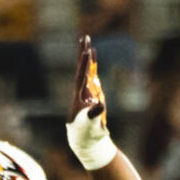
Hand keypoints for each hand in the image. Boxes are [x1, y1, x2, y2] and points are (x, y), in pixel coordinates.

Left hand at [65, 35, 115, 169]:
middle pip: (81, 69)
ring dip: (87, 58)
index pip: (82, 76)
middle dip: (83, 54)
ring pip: (86, 71)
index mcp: (79, 97)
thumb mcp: (92, 125)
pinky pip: (91, 77)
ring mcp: (86, 93)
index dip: (85, 64)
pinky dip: (92, 67)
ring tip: (88, 44)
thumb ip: (95, 114)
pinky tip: (92, 59)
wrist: (85, 141)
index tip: (87, 51)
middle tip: (85, 38)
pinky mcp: (91, 96)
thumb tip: (100, 103)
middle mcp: (81, 92)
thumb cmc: (87, 134)